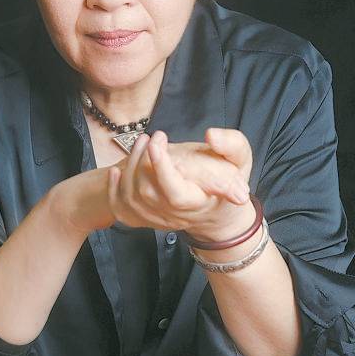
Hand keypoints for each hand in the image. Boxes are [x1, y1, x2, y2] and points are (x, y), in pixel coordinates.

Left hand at [107, 128, 253, 240]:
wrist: (218, 209)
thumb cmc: (228, 179)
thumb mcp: (240, 158)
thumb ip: (232, 145)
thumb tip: (212, 136)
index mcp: (200, 202)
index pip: (175, 193)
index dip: (161, 167)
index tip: (158, 141)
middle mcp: (177, 215)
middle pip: (147, 193)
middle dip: (142, 160)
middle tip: (151, 137)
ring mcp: (159, 219)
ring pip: (132, 199)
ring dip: (129, 168)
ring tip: (140, 144)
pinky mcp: (147, 218)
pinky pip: (123, 211)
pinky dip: (114, 191)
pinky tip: (117, 171)